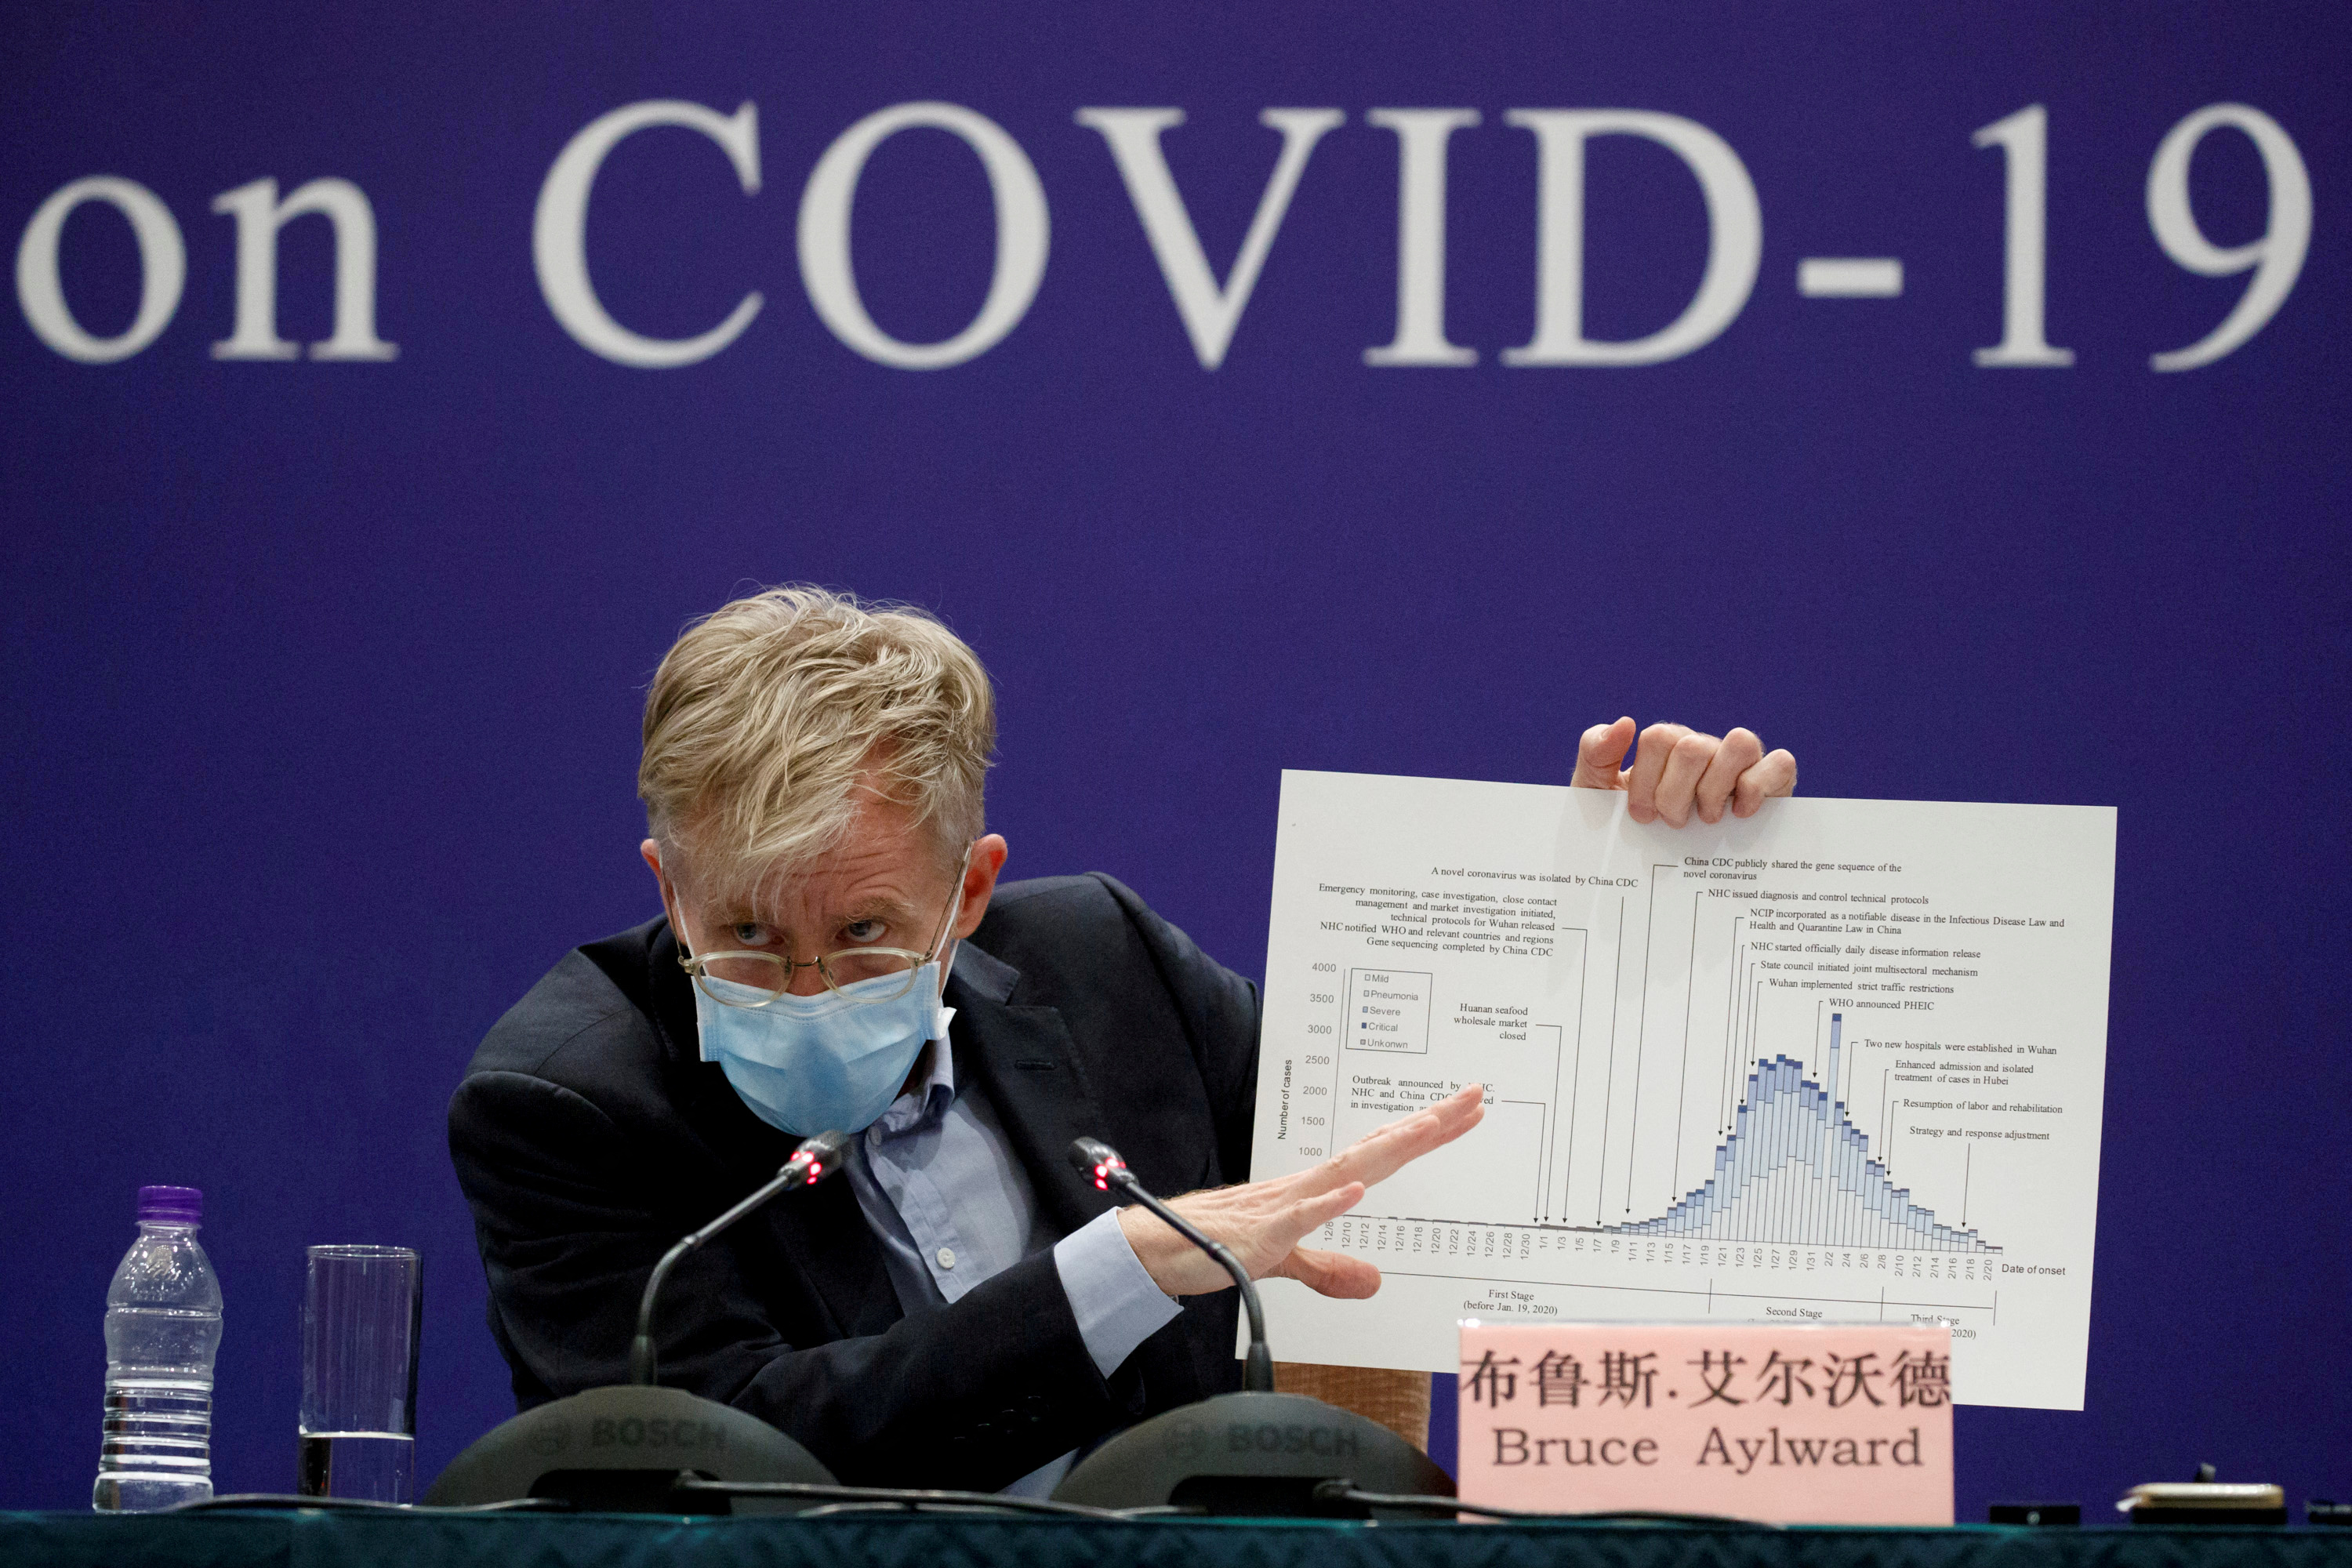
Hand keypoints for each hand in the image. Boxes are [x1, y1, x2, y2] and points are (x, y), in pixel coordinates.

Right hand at [1116, 1085, 1484, 1297]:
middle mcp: (1306, 1187)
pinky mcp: (1259, 1235)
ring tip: (1428, 1129)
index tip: (1463, 1111)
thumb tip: (1375, 1281)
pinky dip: (1326, 1203)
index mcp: (1316, 1191)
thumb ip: (1329, 1269)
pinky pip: (1297, 1218)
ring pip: (1345, 1172)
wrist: (1156, 1247)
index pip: (1381, 1156)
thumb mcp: (1286, 1263)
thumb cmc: (1215, 1241)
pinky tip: (1352, 1191)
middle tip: (1472, 1099)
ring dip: (1388, 1150)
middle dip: (1425, 1127)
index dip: (1423, 1134)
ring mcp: (1283, 1206)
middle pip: (1376, 1151)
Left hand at [1572, 716, 1796, 826]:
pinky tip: (1740, 814)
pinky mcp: (1774, 782)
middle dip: (1675, 795)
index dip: (1647, 781)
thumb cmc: (1633, 827)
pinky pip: (1780, 763)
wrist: (1666, 870)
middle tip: (1673, 823)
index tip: (1643, 816)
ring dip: (1716, 789)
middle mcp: (1706, 748)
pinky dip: (1759, 787)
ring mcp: (1741, 763)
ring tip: (1707, 819)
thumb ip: (1596, 754)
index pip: (1659, 738)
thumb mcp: (1598, 793)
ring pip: (1741, 742)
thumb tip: (1625, 722)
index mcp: (1667, 745)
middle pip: (1694, 747)